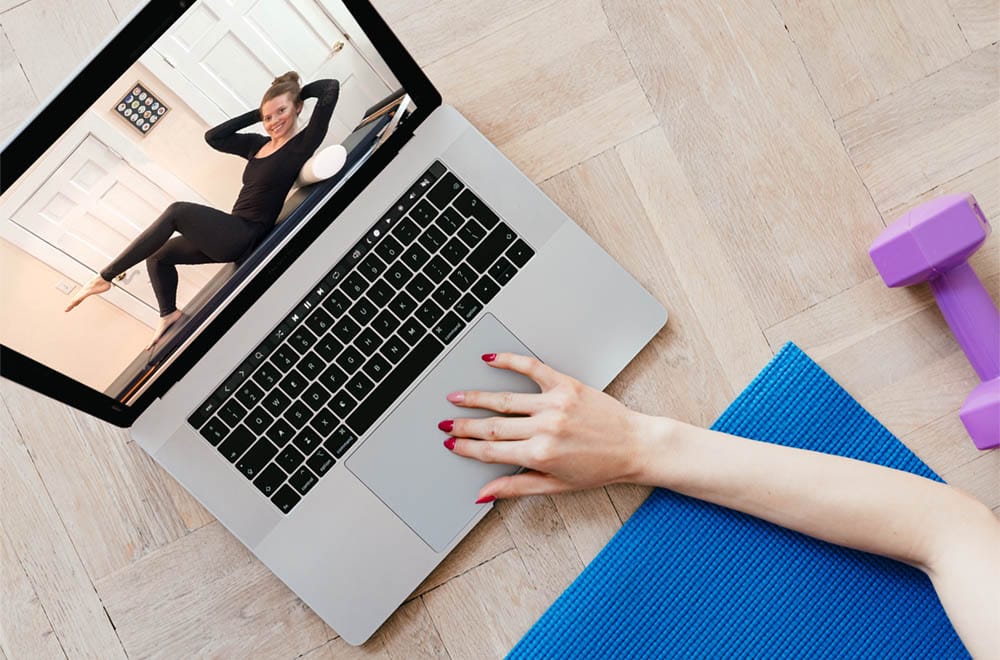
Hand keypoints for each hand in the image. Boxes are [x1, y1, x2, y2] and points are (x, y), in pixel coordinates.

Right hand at [443, 352, 657, 501]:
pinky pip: (532, 369)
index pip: (492, 451)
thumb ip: (516, 487)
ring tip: (457, 397)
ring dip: (477, 398)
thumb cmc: (600, 469)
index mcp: (540, 455)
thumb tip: (483, 494)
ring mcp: (555, 404)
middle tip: (445, 423)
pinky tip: (492, 359)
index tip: (451, 444)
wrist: (635, 447)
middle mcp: (545, 428)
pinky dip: (510, 362)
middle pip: (493, 426)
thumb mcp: (555, 486)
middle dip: (464, 426)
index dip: (467, 448)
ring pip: (505, 400)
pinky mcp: (567, 385)